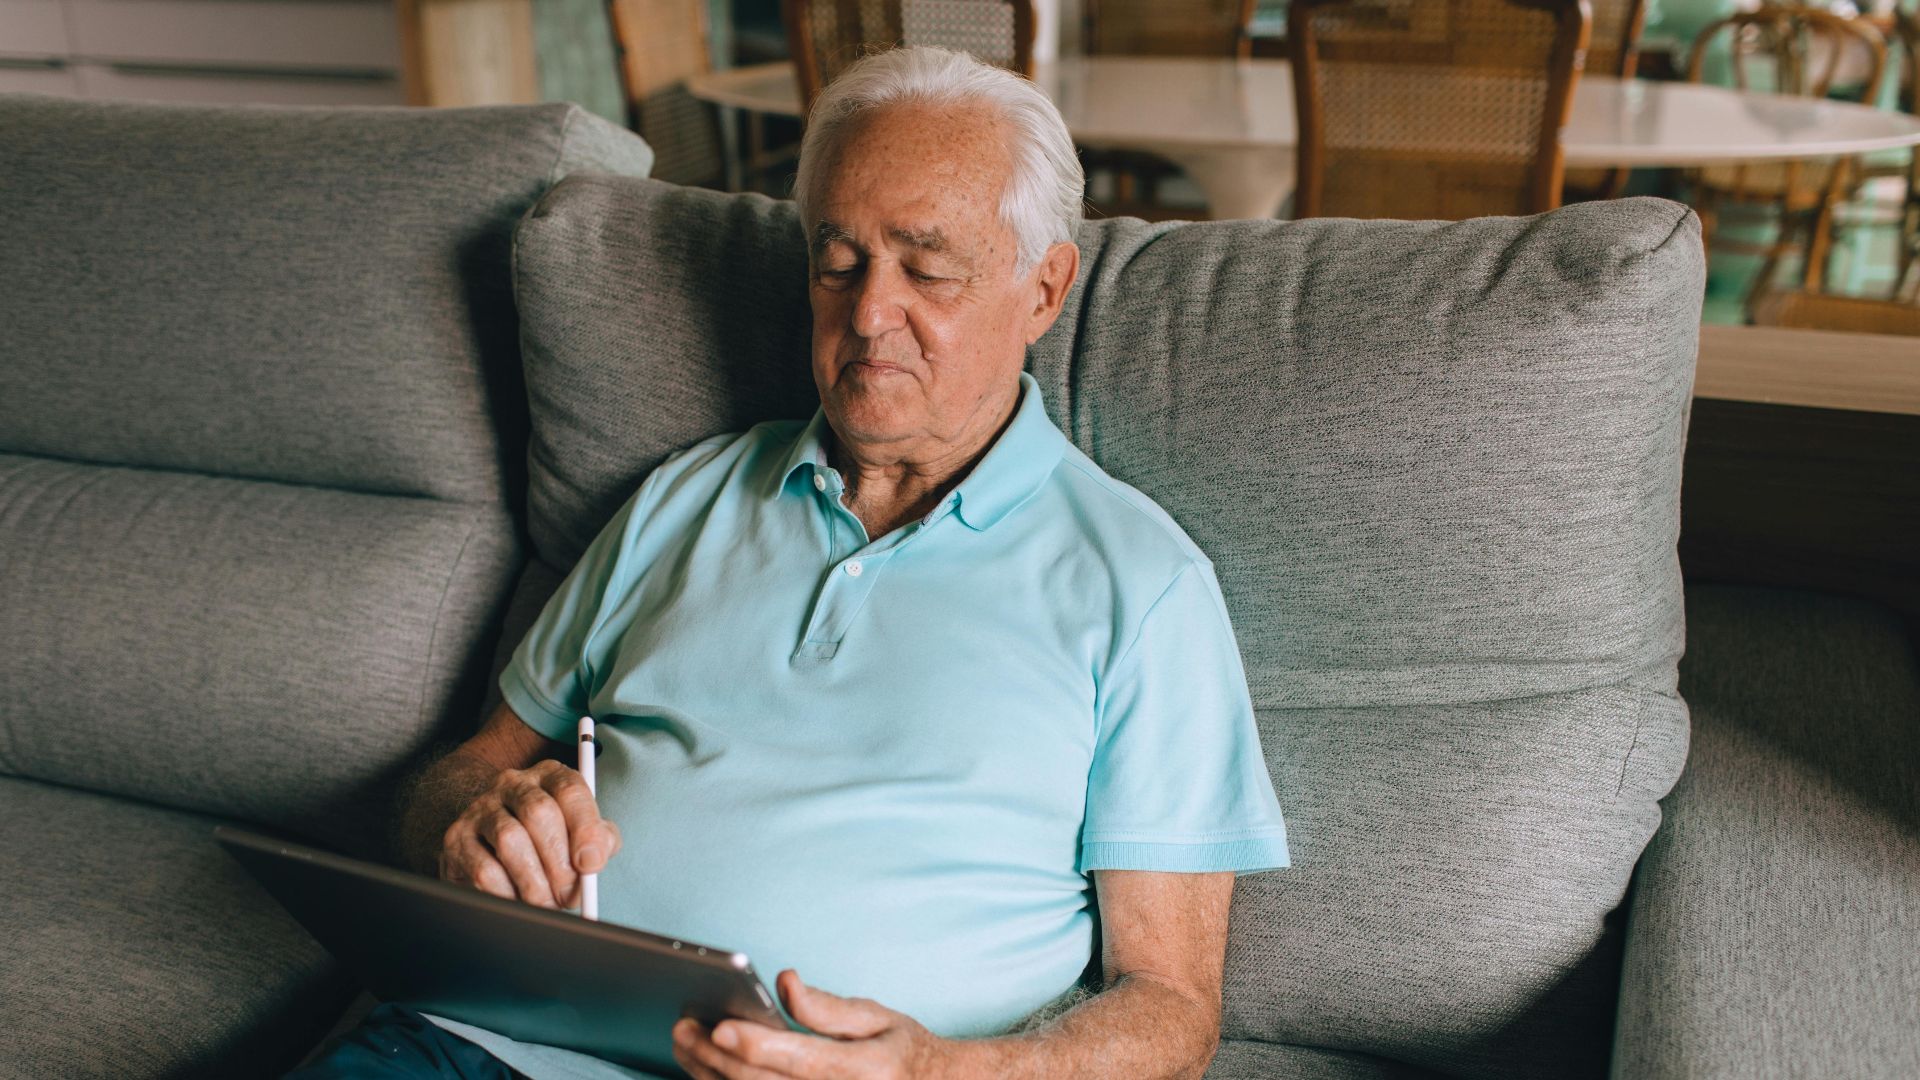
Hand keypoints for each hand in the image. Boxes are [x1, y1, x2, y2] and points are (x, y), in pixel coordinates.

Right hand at [437, 758, 619, 908]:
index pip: (570, 790)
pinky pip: (483, 869)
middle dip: (559, 862)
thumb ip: (598, 842)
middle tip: (568, 896)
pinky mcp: (457, 837)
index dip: (585, 828)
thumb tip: (594, 859)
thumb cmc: (546, 840)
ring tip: (545, 904)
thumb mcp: (579, 834)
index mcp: (550, 776)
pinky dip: (506, 893)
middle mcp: (514, 784)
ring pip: (510, 840)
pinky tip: (518, 902)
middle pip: (539, 813)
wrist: (490, 841)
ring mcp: (481, 807)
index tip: (591, 865)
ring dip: (533, 882)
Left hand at [672, 969, 948, 1079]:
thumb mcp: (876, 1018)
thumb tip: (785, 981)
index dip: (751, 1042)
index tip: (717, 1024)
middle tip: (684, 1029)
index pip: (793, 1057)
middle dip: (713, 1057)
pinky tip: (709, 1071)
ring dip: (709, 1075)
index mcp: (858, 1069)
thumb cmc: (900, 1052)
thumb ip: (826, 1006)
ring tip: (686, 1046)